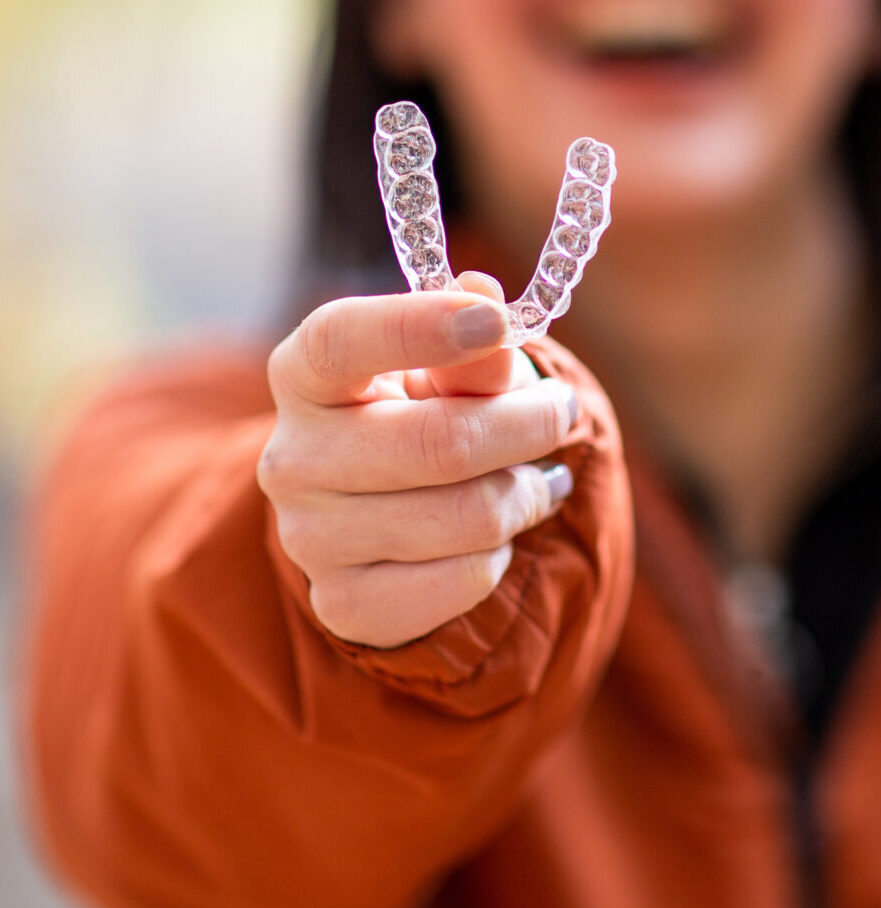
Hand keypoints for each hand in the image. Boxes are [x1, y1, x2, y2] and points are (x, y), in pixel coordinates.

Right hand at [259, 272, 577, 648]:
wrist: (386, 511)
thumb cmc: (426, 411)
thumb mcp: (454, 366)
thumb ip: (475, 342)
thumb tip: (487, 304)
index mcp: (303, 373)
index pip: (340, 339)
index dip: (418, 326)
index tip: (494, 322)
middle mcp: (292, 456)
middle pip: (439, 442)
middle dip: (527, 424)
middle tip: (561, 411)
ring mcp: (309, 538)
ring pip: (468, 517)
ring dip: (525, 492)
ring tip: (532, 476)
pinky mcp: (344, 603)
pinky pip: (465, 579)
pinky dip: (501, 552)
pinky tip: (494, 534)